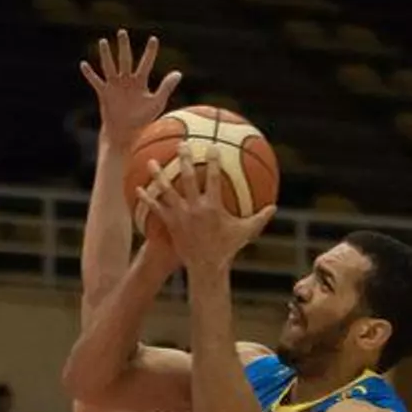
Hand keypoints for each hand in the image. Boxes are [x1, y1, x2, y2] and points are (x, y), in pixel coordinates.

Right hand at [79, 30, 181, 146]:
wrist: (125, 133)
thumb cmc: (142, 119)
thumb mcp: (156, 103)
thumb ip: (166, 87)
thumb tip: (178, 73)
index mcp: (140, 82)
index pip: (146, 63)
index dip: (150, 52)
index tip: (153, 39)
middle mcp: (126, 81)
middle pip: (125, 60)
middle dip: (124, 46)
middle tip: (122, 32)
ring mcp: (114, 86)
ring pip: (109, 67)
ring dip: (106, 55)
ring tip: (103, 41)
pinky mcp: (104, 93)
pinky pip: (96, 82)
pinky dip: (90, 74)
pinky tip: (84, 64)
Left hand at [138, 143, 274, 275]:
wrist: (207, 267)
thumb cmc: (227, 249)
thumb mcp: (246, 232)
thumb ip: (259, 218)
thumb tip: (274, 207)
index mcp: (213, 206)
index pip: (213, 178)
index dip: (213, 161)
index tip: (211, 146)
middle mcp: (195, 208)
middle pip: (187, 178)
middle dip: (184, 160)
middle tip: (181, 144)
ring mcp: (180, 216)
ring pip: (167, 191)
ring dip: (158, 175)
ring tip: (150, 162)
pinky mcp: (170, 224)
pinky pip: (156, 209)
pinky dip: (147, 199)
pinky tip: (138, 189)